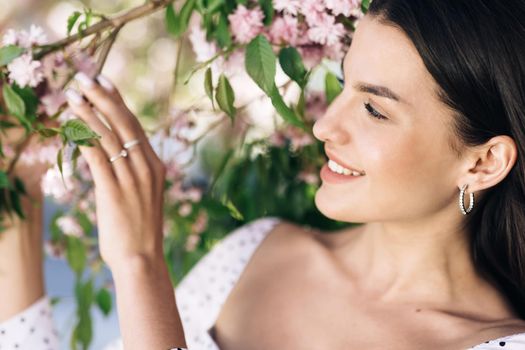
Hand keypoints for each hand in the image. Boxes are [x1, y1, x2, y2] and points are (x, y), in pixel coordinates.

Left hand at [65, 72, 166, 270]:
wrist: (142, 259)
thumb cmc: (139, 231)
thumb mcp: (144, 196)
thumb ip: (134, 174)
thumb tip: (114, 157)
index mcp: (155, 167)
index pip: (135, 126)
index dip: (119, 102)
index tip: (105, 82)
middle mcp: (146, 167)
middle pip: (124, 123)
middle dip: (103, 98)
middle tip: (85, 78)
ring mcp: (132, 178)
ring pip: (108, 136)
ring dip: (88, 112)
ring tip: (72, 95)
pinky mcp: (114, 190)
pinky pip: (96, 156)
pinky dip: (83, 137)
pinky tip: (71, 125)